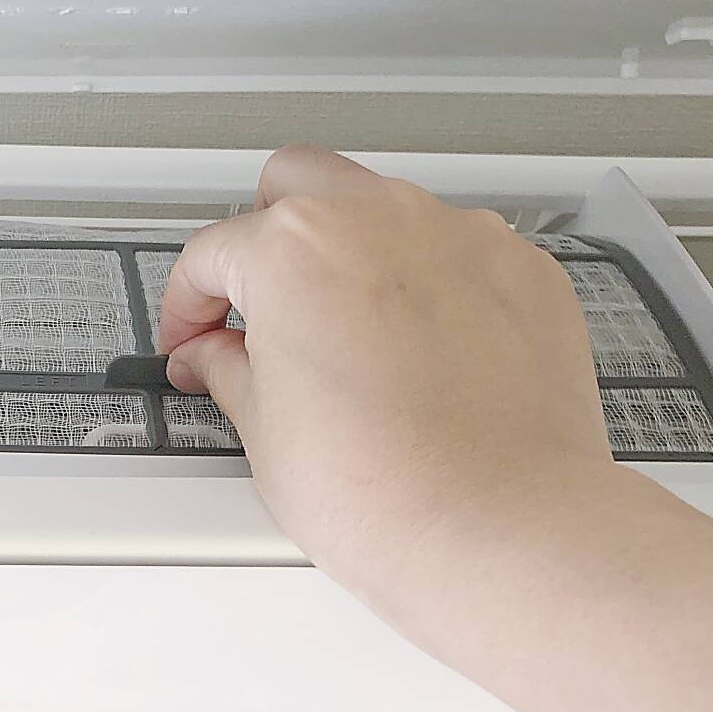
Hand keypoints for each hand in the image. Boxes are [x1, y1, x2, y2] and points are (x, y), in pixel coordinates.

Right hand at [160, 146, 618, 613]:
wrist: (499, 527)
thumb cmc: (386, 489)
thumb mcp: (266, 433)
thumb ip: (229, 371)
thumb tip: (217, 358)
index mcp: (294, 248)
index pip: (213, 252)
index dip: (187, 304)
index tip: (192, 340)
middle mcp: (378, 219)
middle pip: (296, 184)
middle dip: (264, 235)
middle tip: (257, 308)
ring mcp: (461, 236)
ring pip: (383, 208)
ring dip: (350, 251)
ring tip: (344, 333)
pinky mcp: (524, 270)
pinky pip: (458, 250)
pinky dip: (428, 283)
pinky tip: (420, 352)